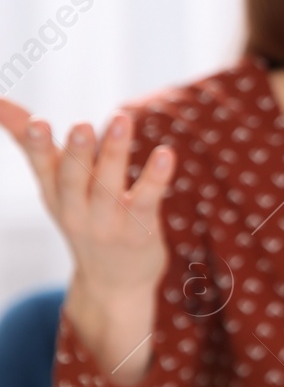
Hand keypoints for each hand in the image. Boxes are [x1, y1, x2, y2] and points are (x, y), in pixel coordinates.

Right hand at [0, 99, 174, 381]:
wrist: (112, 283)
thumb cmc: (84, 219)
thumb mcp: (55, 187)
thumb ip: (35, 146)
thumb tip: (1, 102)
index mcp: (55, 195)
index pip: (43, 168)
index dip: (38, 146)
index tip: (37, 122)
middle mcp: (77, 210)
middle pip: (73, 179)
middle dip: (76, 152)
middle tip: (82, 124)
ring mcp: (108, 223)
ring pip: (109, 187)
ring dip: (114, 153)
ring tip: (121, 119)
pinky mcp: (139, 231)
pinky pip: (146, 201)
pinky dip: (155, 178)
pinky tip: (164, 154)